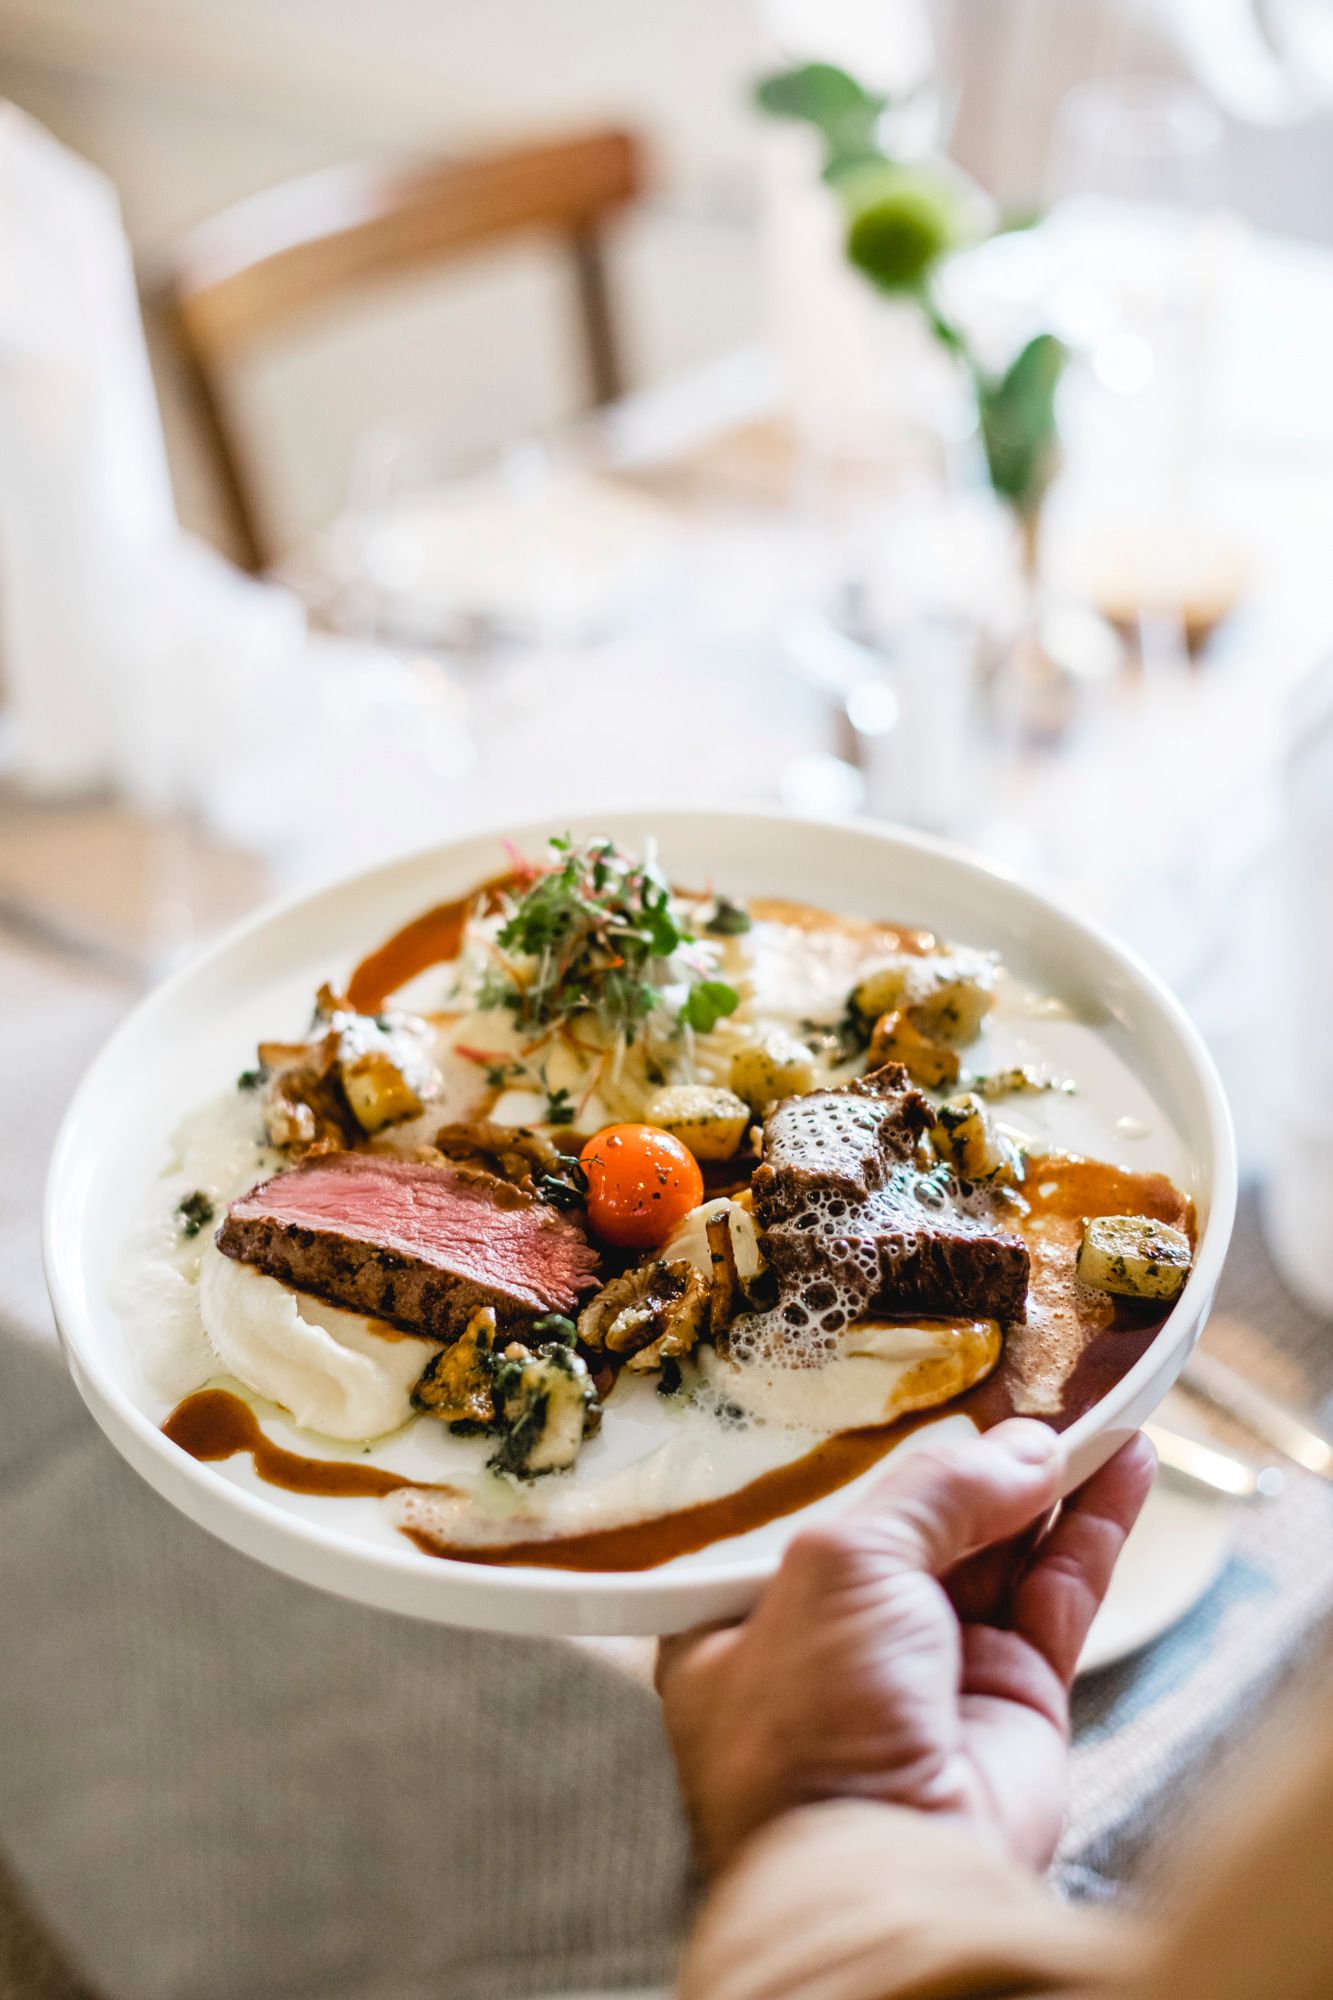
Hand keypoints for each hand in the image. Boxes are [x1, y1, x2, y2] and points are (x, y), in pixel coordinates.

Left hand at [657, 1420, 1154, 1874]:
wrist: (883, 1871)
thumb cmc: (811, 1725)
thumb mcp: (843, 1562)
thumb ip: (932, 1491)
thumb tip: (1021, 1446)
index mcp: (751, 1612)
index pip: (820, 1507)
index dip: (882, 1446)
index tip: (942, 1383)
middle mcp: (838, 1641)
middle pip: (923, 1521)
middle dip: (982, 1457)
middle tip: (1039, 1380)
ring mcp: (930, 1672)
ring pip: (1000, 1550)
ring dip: (1049, 1481)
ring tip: (1095, 1405)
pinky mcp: (1010, 1701)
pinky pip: (1056, 1594)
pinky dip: (1091, 1531)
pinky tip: (1121, 1466)